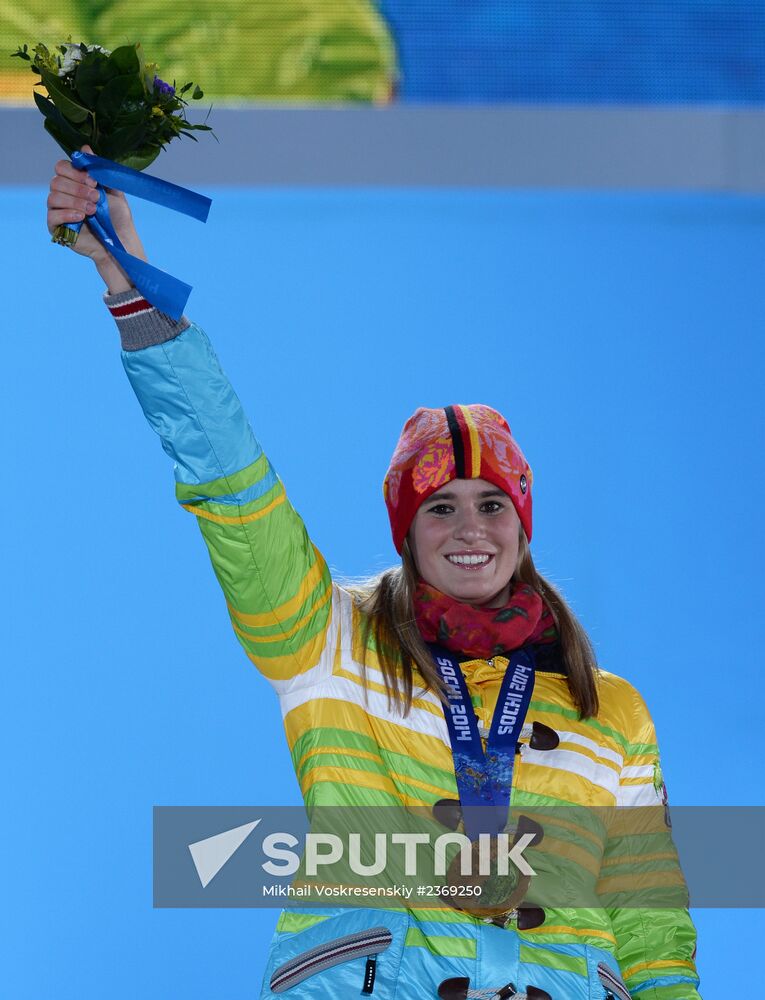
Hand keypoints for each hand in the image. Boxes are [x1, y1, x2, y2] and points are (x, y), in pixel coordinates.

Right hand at [47, 145, 147, 289]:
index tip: (94, 181)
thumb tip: (86, 147)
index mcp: (73, 182)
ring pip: (53, 196)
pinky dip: (66, 214)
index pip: (61, 167)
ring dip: (75, 201)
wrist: (120, 240)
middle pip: (56, 181)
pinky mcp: (56, 227)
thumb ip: (99, 170)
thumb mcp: (112, 189)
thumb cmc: (117, 215)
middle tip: (96, 197)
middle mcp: (62, 194)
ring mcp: (57, 210)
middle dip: (78, 188)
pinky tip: (81, 217)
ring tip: (93, 210)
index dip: (75, 172)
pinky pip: (52, 216)